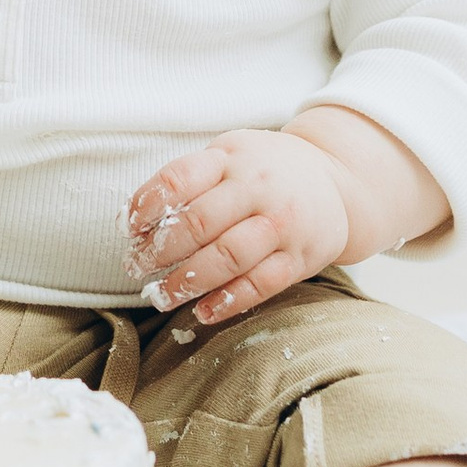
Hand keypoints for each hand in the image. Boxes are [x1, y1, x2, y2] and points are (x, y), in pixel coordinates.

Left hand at [127, 108, 447, 328]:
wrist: (338, 179)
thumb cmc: (267, 169)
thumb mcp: (231, 155)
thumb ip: (191, 179)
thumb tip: (136, 219)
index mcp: (232, 156)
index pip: (180, 179)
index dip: (147, 206)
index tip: (128, 228)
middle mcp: (257, 187)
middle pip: (199, 223)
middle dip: (159, 251)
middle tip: (136, 267)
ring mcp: (281, 224)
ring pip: (227, 258)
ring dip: (187, 282)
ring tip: (161, 296)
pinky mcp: (300, 258)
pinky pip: (260, 284)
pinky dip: (228, 301)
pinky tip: (202, 312)